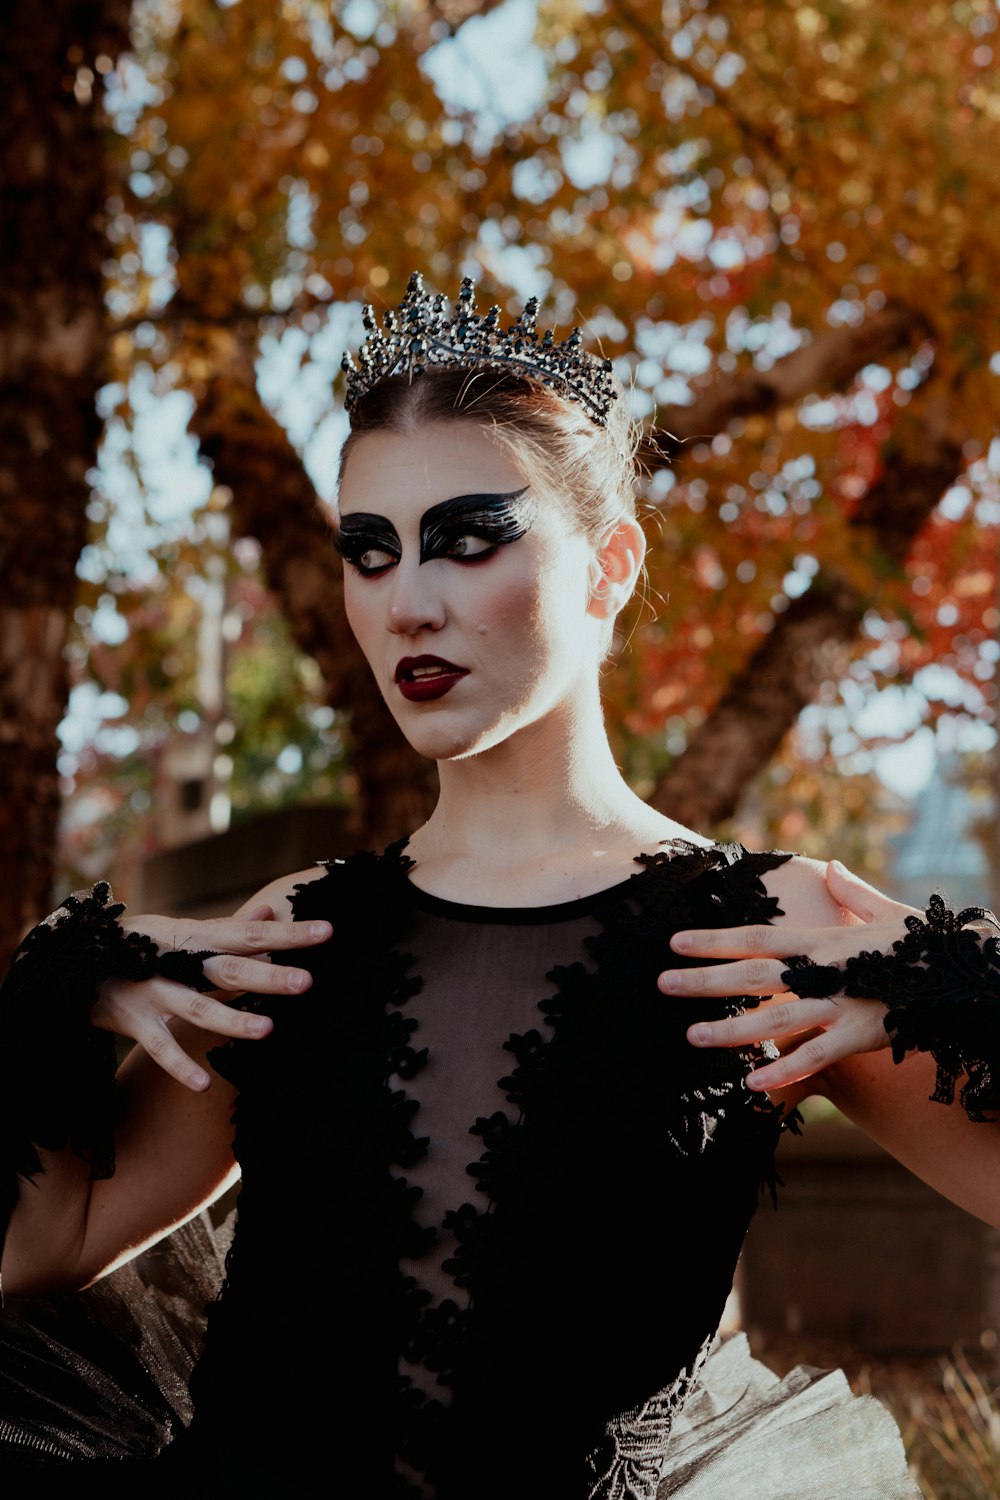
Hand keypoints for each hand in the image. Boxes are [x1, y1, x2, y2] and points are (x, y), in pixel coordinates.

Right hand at [92, 904, 331, 1091]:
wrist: (67, 961)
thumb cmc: (137, 945)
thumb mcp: (181, 930)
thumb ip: (229, 926)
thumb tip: (273, 911)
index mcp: (193, 936)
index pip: (249, 933)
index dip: (287, 934)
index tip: (328, 932)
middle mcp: (175, 960)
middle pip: (227, 969)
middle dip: (267, 976)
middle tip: (307, 982)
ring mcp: (151, 990)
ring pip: (195, 1007)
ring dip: (230, 1020)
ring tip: (267, 1031)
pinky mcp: (130, 1019)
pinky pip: (158, 1047)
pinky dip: (179, 1066)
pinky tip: (204, 1085)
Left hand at [656, 861, 919, 1092]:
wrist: (972, 974)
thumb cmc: (928, 945)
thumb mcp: (890, 913)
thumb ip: (853, 894)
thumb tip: (831, 867)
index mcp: (825, 941)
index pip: (758, 937)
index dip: (714, 939)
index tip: (674, 941)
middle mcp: (826, 970)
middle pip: (754, 973)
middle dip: (705, 979)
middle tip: (661, 983)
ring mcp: (843, 1003)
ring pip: (777, 1018)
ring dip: (731, 1029)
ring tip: (690, 1036)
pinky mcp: (864, 1035)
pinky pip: (818, 1057)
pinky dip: (785, 1071)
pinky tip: (752, 1085)